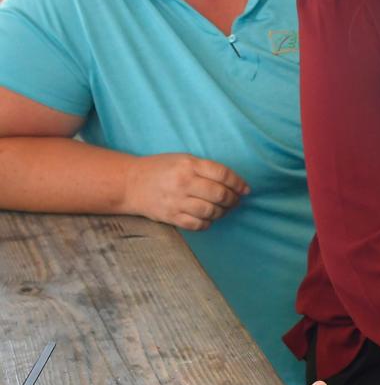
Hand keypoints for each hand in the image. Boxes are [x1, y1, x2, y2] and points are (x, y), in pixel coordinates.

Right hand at [123, 152, 248, 229]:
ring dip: (222, 212)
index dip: (238, 183)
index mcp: (188, 164)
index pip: (222, 174)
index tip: (245, 189)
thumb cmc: (161, 169)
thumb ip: (206, 169)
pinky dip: (208, 223)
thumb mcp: (183, 159)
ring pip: (210, 211)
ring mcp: (177, 201)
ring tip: (223, 209)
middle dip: (232, 199)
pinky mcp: (171, 216)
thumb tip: (234, 183)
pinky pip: (197, 224)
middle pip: (219, 194)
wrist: (130, 183)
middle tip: (235, 200)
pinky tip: (208, 218)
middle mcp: (183, 183)